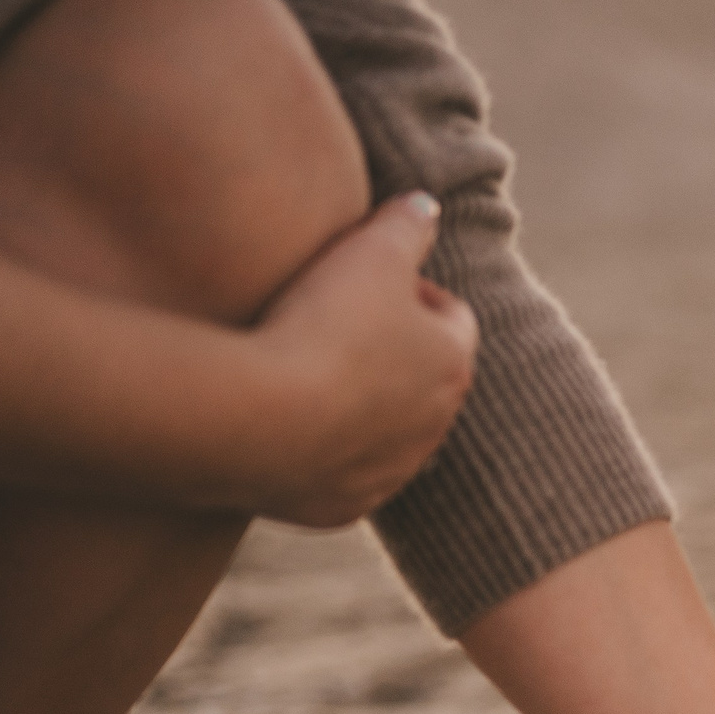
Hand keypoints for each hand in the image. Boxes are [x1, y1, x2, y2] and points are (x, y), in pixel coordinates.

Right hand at [0, 194, 475, 520]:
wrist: (262, 420)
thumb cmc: (323, 323)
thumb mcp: (370, 248)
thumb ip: (407, 222)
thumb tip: (427, 205)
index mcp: (452, 364)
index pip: (450, 317)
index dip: (410, 290)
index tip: (365, 279)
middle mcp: (435, 429)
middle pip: (421, 379)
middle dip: (388, 350)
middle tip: (333, 324)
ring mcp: (390, 475)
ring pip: (385, 431)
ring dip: (357, 402)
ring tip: (306, 370)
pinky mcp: (343, 508)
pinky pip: (340, 473)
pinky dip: (322, 448)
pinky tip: (284, 420)